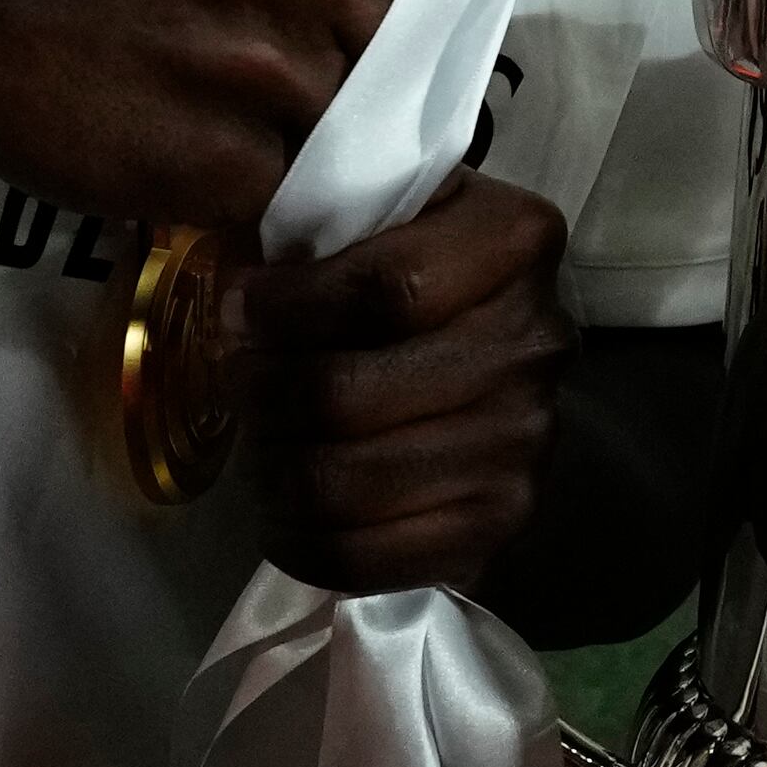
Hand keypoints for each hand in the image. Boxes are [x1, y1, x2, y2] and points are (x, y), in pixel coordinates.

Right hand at [0, 0, 436, 235]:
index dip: (428, 22)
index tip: (401, 51)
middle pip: (410, 62)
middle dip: (377, 93)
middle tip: (316, 107)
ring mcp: (265, 67)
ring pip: (357, 136)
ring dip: (323, 153)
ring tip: (254, 136)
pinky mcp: (225, 161)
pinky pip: (295, 196)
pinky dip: (272, 199)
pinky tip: (223, 174)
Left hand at [234, 171, 572, 594]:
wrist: (500, 362)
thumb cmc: (419, 272)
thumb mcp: (385, 211)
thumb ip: (316, 214)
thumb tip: (230, 275)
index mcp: (516, 240)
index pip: (387, 287)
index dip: (290, 306)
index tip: (239, 309)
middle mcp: (535, 341)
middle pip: (349, 394)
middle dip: (264, 392)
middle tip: (239, 380)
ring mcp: (525, 439)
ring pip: (343, 480)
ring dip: (275, 465)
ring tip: (263, 439)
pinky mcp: (500, 520)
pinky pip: (362, 555)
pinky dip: (300, 539)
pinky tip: (285, 508)